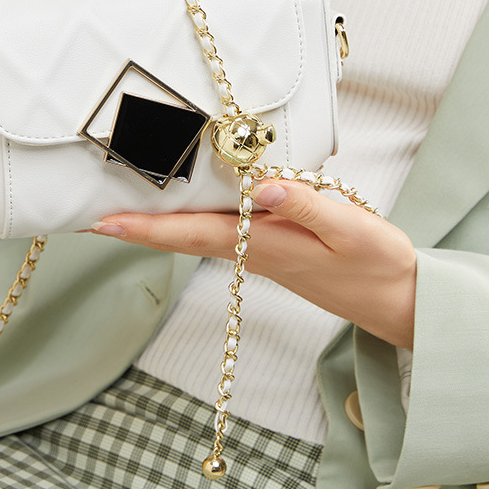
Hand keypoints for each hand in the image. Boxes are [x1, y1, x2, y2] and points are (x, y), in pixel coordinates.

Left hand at [89, 180, 416, 348]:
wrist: (398, 301)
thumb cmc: (377, 266)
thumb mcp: (351, 231)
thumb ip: (306, 206)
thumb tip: (262, 186)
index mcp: (263, 244)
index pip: (190, 235)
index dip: (144, 229)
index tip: (100, 224)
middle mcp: (251, 249)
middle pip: (180, 237)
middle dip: (135, 228)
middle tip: (90, 217)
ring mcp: (258, 250)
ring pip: (195, 235)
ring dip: (156, 224)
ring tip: (122, 207)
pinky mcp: (271, 246)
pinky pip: (217, 231)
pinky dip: (188, 220)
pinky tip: (183, 206)